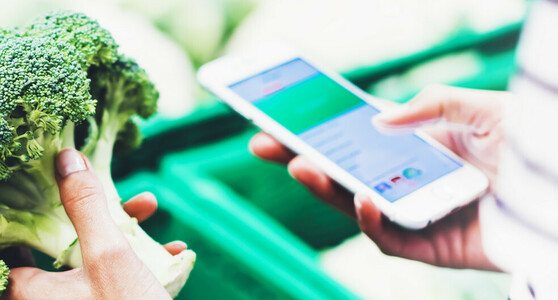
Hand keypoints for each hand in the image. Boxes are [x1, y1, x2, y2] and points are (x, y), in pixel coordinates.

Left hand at [0, 149, 187, 298]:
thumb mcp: (110, 260)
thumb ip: (86, 205)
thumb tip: (65, 157)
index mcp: (22, 293)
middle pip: (22, 248)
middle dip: (54, 208)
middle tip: (55, 177)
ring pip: (70, 257)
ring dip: (107, 227)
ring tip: (147, 206)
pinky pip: (96, 276)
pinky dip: (125, 256)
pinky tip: (168, 248)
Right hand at [248, 85, 509, 270]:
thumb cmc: (533, 149)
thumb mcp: (484, 109)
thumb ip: (432, 105)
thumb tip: (380, 118)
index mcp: (415, 148)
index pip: (353, 139)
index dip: (316, 130)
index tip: (278, 117)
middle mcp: (408, 182)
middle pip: (342, 173)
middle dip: (299, 158)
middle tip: (262, 144)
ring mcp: (416, 215)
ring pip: (355, 206)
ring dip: (323, 189)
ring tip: (299, 167)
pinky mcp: (430, 247)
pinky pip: (388, 239)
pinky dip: (371, 221)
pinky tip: (365, 198)